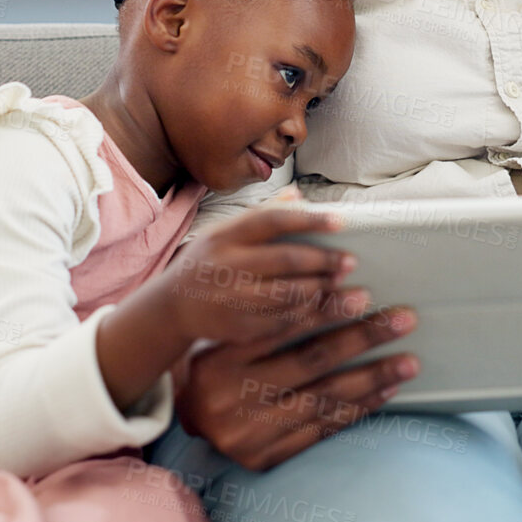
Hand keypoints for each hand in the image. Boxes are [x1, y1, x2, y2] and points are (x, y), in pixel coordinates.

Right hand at [155, 189, 369, 345]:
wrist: (171, 308)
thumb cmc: (207, 262)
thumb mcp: (223, 232)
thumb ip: (261, 213)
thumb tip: (298, 194)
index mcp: (225, 235)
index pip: (272, 220)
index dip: (309, 220)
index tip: (341, 222)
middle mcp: (227, 265)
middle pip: (286, 260)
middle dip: (323, 260)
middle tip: (350, 260)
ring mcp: (232, 298)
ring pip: (288, 293)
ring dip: (321, 289)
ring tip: (341, 283)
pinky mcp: (239, 326)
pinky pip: (281, 320)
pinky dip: (305, 313)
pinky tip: (321, 306)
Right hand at [175, 310, 420, 470]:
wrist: (185, 418)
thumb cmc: (216, 366)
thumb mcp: (228, 336)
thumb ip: (269, 320)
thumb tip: (331, 289)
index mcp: (222, 359)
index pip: (283, 329)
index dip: (326, 310)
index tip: (363, 294)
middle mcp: (234, 397)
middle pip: (312, 362)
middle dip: (363, 338)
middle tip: (403, 320)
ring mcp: (250, 432)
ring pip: (324, 399)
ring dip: (372, 378)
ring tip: (407, 362)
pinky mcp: (264, 457)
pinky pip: (321, 430)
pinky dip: (357, 409)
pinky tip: (384, 392)